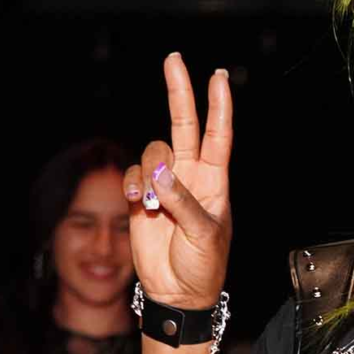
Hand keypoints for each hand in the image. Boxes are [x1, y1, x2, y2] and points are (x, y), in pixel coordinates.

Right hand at [124, 54, 232, 308]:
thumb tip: (158, 172)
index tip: (220, 77)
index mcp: (214, 182)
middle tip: (174, 59)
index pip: (217, 136)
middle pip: (183, 124)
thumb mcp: (202, 234)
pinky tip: (136, 201)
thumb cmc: (202, 267)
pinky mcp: (141, 198)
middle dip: (178, 92)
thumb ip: (181, 200)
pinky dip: (132, 182)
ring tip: (150, 203)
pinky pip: (134, 174)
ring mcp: (164, 185)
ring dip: (149, 171)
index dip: (219, 106)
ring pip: (152, 151)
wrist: (178, 294)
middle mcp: (189, 177)